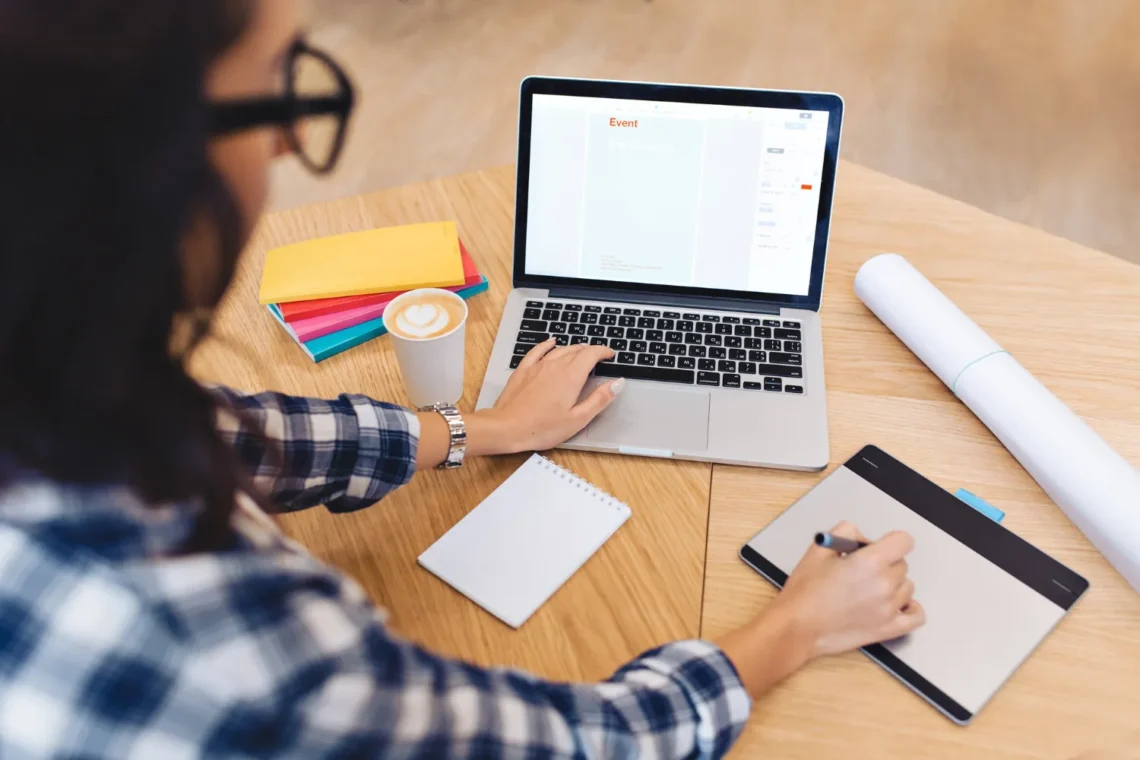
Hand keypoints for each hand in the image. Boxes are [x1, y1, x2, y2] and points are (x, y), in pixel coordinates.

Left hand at [470, 339, 623, 454]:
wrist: (507, 428)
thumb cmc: (542, 428)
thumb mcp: (577, 419)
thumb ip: (599, 399)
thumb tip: (617, 383)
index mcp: (571, 377)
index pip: (591, 355)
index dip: (603, 351)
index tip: (610, 354)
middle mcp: (555, 366)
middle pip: (576, 350)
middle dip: (590, 350)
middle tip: (598, 355)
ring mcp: (538, 366)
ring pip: (560, 349)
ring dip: (573, 348)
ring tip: (581, 351)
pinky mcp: (524, 370)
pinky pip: (538, 350)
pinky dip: (548, 344)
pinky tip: (551, 342)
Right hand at [774, 521, 924, 658]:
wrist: (798, 627)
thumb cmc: (805, 592)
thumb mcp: (819, 548)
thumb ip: (847, 533)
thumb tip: (863, 540)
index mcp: (870, 562)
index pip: (904, 541)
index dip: (890, 541)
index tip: (880, 547)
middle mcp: (884, 584)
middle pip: (902, 564)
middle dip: (885, 563)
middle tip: (861, 570)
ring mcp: (889, 609)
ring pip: (907, 587)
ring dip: (893, 584)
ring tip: (869, 589)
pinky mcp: (888, 629)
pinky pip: (916, 616)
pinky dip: (910, 608)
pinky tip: (896, 604)